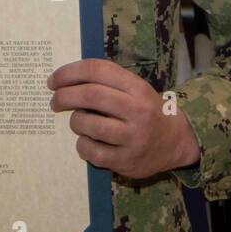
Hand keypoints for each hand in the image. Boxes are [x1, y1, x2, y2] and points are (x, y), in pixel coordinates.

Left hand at [49, 58, 200, 179]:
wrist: (177, 141)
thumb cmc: (146, 110)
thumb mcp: (134, 89)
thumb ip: (106, 82)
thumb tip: (65, 80)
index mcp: (136, 88)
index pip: (96, 70)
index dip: (68, 72)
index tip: (53, 80)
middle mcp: (137, 111)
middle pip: (90, 95)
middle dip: (64, 96)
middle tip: (55, 101)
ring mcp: (133, 138)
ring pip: (88, 124)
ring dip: (75, 121)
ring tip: (78, 122)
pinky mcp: (128, 161)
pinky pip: (92, 151)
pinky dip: (82, 145)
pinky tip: (86, 142)